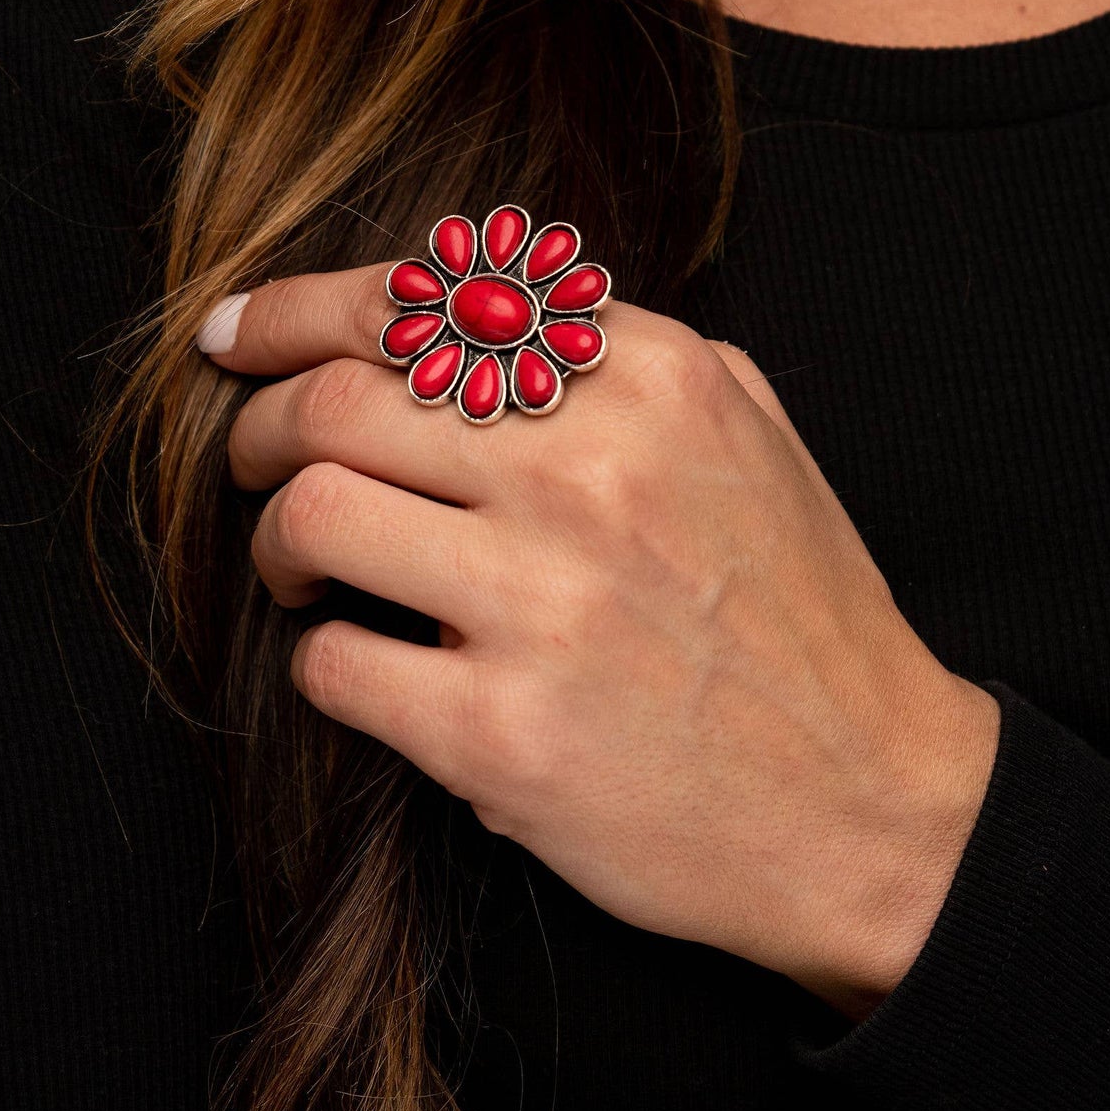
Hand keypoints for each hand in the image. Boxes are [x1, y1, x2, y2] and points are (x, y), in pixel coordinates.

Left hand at [202, 267, 998, 1014]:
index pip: (416, 303)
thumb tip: (458, 306)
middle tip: (251, 460)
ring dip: (273, 541)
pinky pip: (332, 663)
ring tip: (299, 567)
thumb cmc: (800, 615)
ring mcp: (545, 605)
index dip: (294, 312)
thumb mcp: (745, 432)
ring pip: (311, 515)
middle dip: (260, 428)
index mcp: (648, 380)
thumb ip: (617, 351)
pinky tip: (370, 667)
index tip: (235, 337)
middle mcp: (591, 474)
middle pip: (336, 402)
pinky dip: (324, 658)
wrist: (874, 807)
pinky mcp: (502, 736)